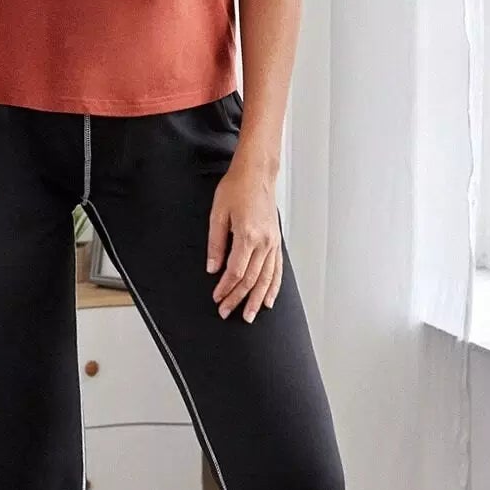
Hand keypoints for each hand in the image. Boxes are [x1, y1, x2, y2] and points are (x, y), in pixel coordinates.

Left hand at [205, 162, 282, 320]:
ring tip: (249, 315)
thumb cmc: (236, 188)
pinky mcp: (276, 241)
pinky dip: (273, 286)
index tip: (217, 298)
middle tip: (227, 312)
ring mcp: (273, 242)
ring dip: (257, 299)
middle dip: (238, 298)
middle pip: (251, 279)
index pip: (236, 271)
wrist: (257, 173)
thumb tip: (213, 268)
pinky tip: (268, 299)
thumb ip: (216, 244)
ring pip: (267, 278)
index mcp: (248, 235)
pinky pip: (277, 269)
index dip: (226, 288)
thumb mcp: (217, 214)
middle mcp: (264, 242)